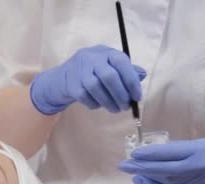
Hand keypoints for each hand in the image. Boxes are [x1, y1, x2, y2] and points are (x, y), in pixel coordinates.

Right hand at [30, 44, 146, 114]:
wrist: (62, 78)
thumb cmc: (92, 73)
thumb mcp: (109, 67)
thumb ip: (126, 70)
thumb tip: (142, 74)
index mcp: (105, 52)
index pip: (121, 62)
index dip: (131, 80)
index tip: (137, 97)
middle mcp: (92, 57)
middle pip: (109, 76)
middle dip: (120, 95)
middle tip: (125, 106)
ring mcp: (79, 69)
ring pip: (96, 87)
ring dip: (109, 102)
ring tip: (115, 109)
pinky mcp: (71, 83)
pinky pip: (85, 96)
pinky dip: (94, 104)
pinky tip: (98, 105)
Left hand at [118, 139, 204, 183]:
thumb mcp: (202, 144)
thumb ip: (182, 150)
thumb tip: (157, 153)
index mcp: (199, 151)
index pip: (170, 153)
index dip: (150, 154)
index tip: (135, 152)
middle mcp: (198, 168)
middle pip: (165, 169)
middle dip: (143, 167)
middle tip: (125, 165)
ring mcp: (197, 182)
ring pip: (167, 181)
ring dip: (148, 178)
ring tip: (133, 173)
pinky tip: (147, 182)